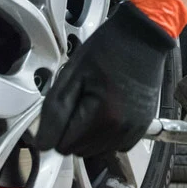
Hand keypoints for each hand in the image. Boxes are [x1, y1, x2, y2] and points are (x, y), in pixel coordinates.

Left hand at [35, 2, 174, 155]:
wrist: (142, 37)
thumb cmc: (109, 48)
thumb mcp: (72, 73)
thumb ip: (55, 112)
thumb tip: (43, 143)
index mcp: (103, 115)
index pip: (63, 146)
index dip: (58, 126)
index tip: (64, 105)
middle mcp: (122, 128)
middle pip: (80, 150)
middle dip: (74, 130)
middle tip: (81, 98)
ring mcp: (135, 129)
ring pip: (97, 150)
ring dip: (90, 132)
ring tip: (96, 101)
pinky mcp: (143, 126)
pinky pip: (116, 144)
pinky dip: (108, 132)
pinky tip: (108, 109)